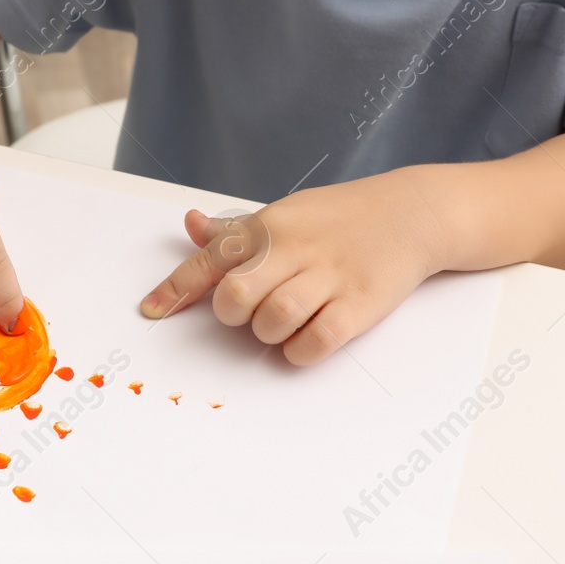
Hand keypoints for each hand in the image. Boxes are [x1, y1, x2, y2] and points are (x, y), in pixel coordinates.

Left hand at [139, 169, 449, 364]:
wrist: (413, 212)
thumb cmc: (339, 218)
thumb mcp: (286, 213)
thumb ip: (236, 231)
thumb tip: (190, 226)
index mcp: (270, 226)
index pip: (210, 261)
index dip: (175, 290)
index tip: (151, 312)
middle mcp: (295, 249)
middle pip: (235, 298)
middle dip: (234, 315)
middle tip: (252, 310)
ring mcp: (329, 277)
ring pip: (272, 321)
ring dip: (269, 333)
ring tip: (286, 321)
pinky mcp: (360, 304)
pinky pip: (315, 342)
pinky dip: (301, 350)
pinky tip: (307, 337)